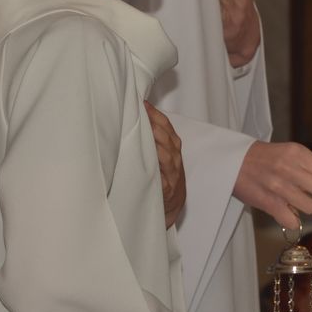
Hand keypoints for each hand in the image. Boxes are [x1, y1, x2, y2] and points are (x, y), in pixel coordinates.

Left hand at [146, 102, 185, 227]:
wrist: (171, 208)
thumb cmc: (164, 179)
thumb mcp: (162, 158)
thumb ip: (152, 142)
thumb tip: (136, 122)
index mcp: (174, 151)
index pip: (167, 128)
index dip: (156, 115)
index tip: (142, 103)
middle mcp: (175, 161)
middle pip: (168, 138)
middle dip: (155, 125)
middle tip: (141, 113)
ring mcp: (172, 176)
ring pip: (167, 155)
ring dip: (157, 142)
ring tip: (144, 130)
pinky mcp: (167, 191)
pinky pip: (163, 178)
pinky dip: (158, 168)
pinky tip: (149, 160)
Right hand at [232, 141, 311, 229]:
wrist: (232, 161)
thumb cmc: (265, 158)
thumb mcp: (289, 153)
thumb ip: (309, 167)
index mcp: (298, 154)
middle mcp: (290, 168)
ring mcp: (279, 186)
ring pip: (310, 207)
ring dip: (309, 209)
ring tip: (300, 204)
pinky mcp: (268, 202)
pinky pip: (292, 220)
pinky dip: (294, 221)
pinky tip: (288, 213)